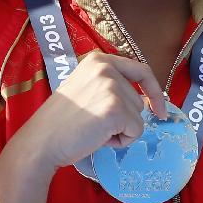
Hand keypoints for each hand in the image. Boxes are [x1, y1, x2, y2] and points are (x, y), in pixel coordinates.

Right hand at [16, 51, 165, 173]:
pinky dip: (121, 141)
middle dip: (123, 119)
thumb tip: (145, 100)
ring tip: (93, 130)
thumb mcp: (86, 90)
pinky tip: (98, 138)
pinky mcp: (115, 108)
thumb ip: (111, 87)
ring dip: (121, 131)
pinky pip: (135, 131)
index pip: (141, 71)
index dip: (154, 91)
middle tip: (94, 125)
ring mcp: (111, 87)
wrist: (42, 140)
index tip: (159, 108)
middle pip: (139, 100)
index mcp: (98, 60)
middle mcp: (106, 68)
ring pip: (139, 118)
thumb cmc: (61, 122)